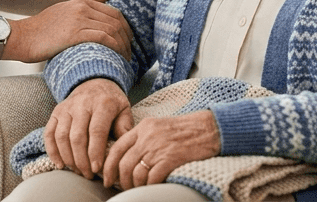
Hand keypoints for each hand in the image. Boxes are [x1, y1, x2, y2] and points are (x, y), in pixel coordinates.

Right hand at [8, 0, 131, 61]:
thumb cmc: (42, 28)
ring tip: (124, 60)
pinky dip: (114, 49)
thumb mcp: (65, 9)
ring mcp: (79, 19)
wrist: (22, 37)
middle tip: (129, 54)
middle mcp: (82, 7)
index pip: (114, 12)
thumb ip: (87, 2)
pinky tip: (116, 59)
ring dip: (123, 47)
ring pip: (112, 29)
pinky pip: (104, 38)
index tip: (127, 42)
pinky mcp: (74, 33)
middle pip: (117, 21)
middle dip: (127, 39)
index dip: (125, 29)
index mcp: (81, 2)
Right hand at [44, 78, 132, 178]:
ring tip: (77, 171)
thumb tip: (123, 151)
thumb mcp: (124, 110)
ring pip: (62, 136)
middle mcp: (82, 104)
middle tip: (88, 175)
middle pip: (77, 136)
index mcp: (103, 104)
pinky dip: (52, 151)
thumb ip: (124, 129)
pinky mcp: (56, 112)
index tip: (97, 168)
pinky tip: (60, 164)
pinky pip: (49, 133)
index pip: (96, 131)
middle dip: (81, 160)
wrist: (94, 82)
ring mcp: (66, 108)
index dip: (95, 152)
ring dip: (68, 158)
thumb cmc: (111, 101)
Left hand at [102, 110, 220, 190]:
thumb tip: (128, 159)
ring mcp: (158, 148)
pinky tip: (152, 188)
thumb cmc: (186, 131)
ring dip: (135, 186)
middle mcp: (147, 137)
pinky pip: (152, 178)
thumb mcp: (159, 127)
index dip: (108, 165)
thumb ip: (143, 138)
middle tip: (123, 188)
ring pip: (136, 173)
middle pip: (123, 163)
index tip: (107, 177)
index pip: (117, 148)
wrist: (210, 128)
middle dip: (121, 180)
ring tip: (139, 190)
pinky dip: (150, 186)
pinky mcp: (170, 159)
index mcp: (143, 128)